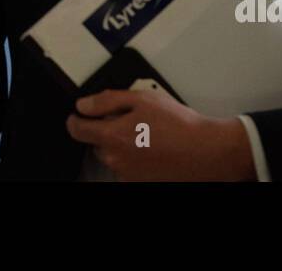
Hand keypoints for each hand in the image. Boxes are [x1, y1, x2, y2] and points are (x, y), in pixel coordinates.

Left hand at [65, 88, 255, 180]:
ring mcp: (128, 174)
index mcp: (112, 137)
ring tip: (149, 133)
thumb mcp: (142, 99)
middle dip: (108, 129)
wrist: (206, 152)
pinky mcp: (140, 182)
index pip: (77, 130)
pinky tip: (154, 147)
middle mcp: (116, 160)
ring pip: (114, 155)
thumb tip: (84, 105)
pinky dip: (135, 157)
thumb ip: (107, 100)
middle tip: (132, 118)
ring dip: (123, 144)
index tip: (78, 115)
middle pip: (98, 142)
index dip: (75, 119)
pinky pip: (128, 167)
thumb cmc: (180, 126)